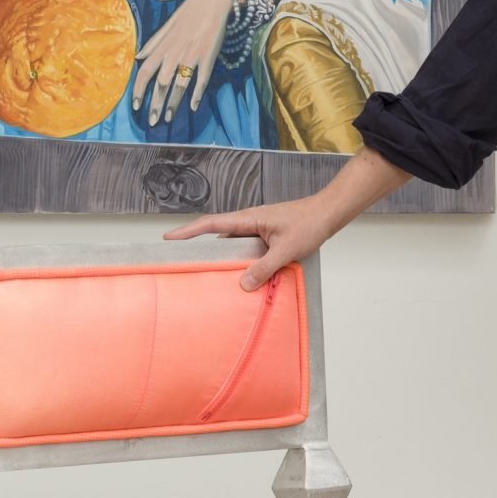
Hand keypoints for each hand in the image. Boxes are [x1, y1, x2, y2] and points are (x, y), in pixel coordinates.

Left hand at [129, 0, 234, 126]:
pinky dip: (196, 94)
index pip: (144, 72)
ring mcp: (191, 56)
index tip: (135, 106)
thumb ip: (151, 44)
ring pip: (179, 85)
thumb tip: (137, 57)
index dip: (138, 90)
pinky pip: (201, 80)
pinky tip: (192, 107)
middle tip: (152, 121)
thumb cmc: (188, 14)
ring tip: (168, 118)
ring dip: (173, 104)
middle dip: (155, 104)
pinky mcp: (208, 57)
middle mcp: (174, 53)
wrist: (211, 0)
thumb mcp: (165, 28)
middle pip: (161, 84)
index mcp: (162, 47)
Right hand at [164, 192, 343, 289]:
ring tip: (208, 276)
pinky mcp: (265, 237)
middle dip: (199, 248)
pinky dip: (240, 261)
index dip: (188, 232)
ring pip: (233, 246)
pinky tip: (240, 277)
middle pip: (217, 237)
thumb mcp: (286, 250)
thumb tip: (243, 284)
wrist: (327, 213)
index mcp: (248, 219)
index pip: (211, 224)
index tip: (169, 239)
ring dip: (223, 259)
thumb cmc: (309, 224)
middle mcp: (249, 222)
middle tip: (181, 263)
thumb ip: (265, 267)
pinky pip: (246, 249)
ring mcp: (257, 229)